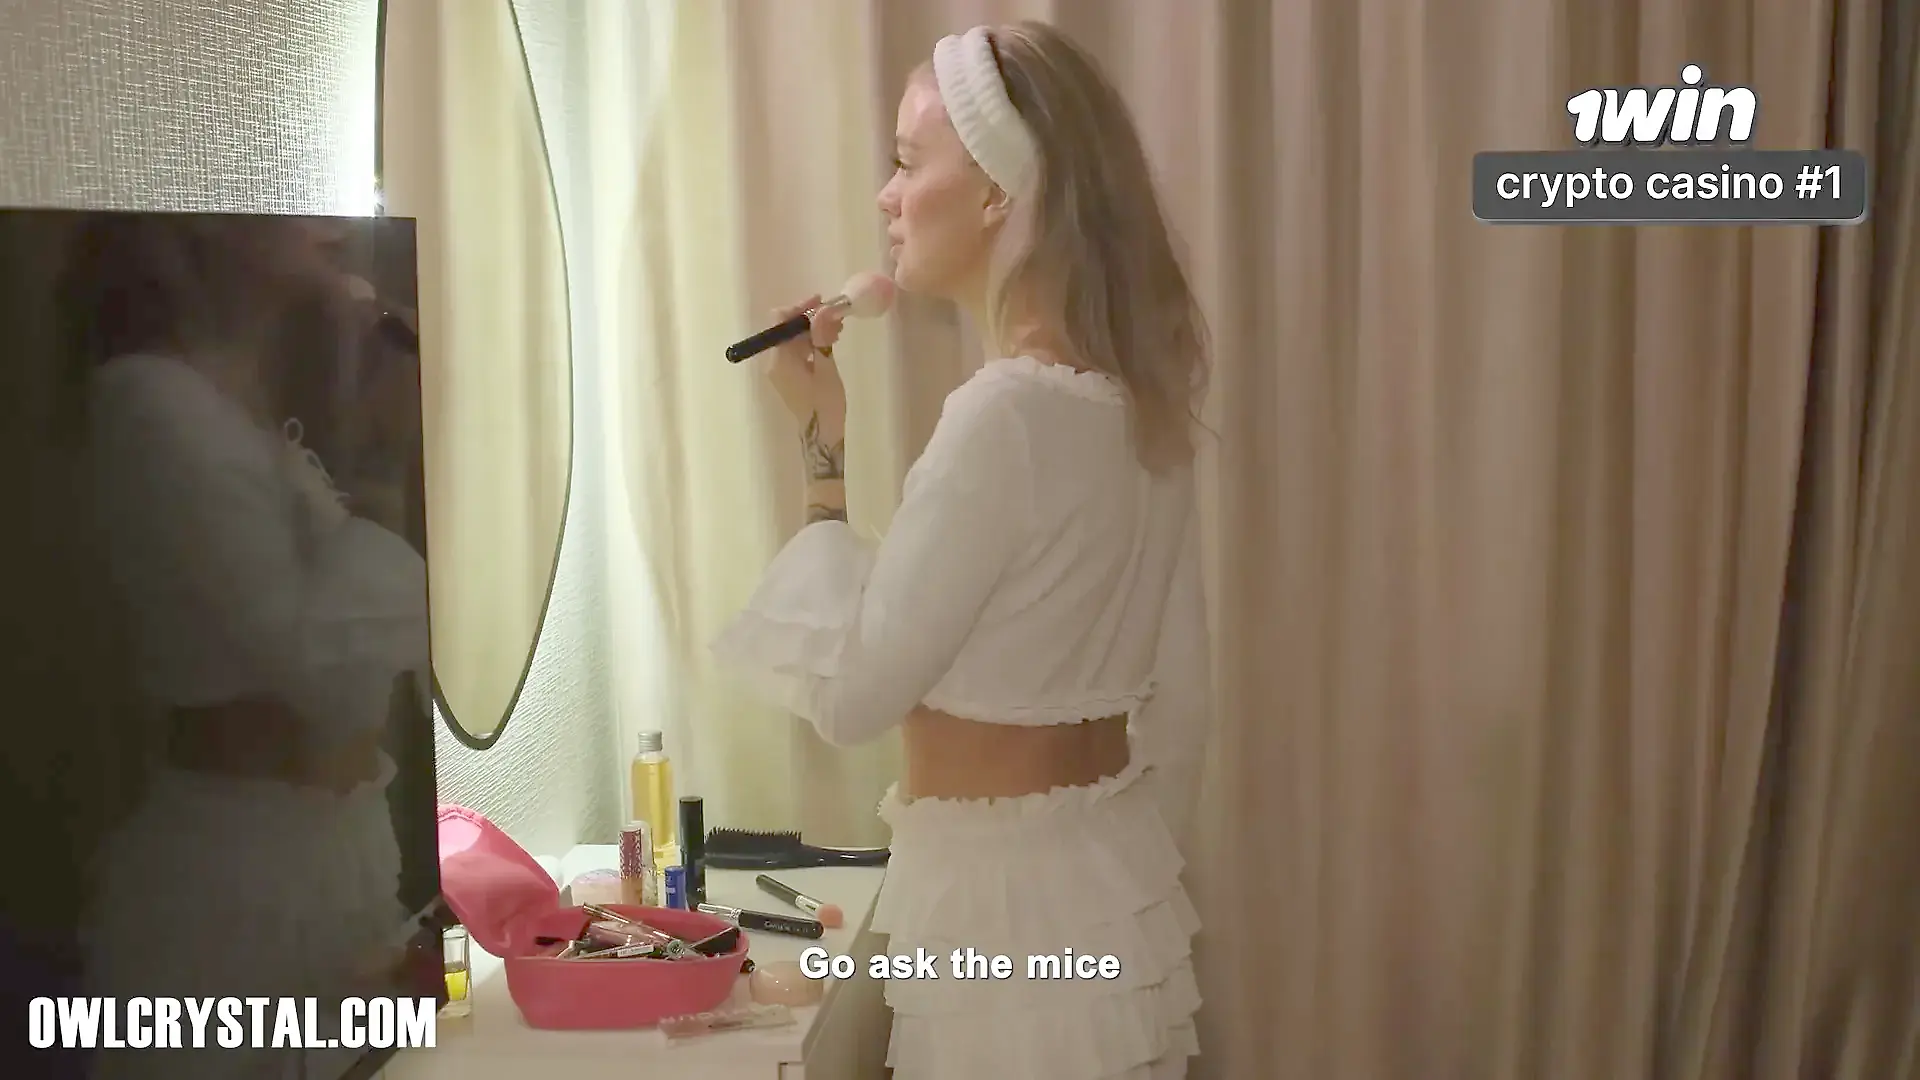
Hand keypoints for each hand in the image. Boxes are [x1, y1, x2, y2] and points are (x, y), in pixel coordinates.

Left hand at [764, 295, 847, 431]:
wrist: (822, 434)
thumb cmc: (825, 404)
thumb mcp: (827, 370)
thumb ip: (822, 338)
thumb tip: (823, 310)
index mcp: (779, 360)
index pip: (779, 321)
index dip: (799, 307)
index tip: (822, 302)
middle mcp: (774, 361)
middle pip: (785, 327)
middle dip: (810, 318)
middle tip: (836, 318)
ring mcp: (780, 369)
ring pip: (793, 338)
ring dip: (813, 329)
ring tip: (838, 331)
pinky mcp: (788, 374)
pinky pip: (796, 350)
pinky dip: (811, 342)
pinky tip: (829, 342)